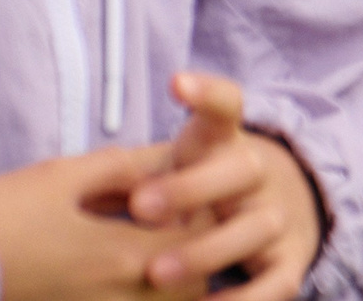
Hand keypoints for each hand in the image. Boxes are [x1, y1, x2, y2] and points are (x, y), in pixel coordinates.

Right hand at [0, 147, 200, 300]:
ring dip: (178, 280)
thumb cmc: (6, 212)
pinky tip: (137, 272)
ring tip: (164, 248)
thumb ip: (127, 167)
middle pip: (194, 284)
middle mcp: (118, 294)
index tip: (198, 195)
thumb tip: (171, 158)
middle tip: (187, 224)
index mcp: (120, 254)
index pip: (200, 240)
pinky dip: (148, 296)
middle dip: (201, 252)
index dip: (207, 214)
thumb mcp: (68, 175)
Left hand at [127, 74, 323, 300]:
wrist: (280, 208)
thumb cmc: (203, 188)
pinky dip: (243, 300)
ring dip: (207, 249)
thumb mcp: (178, 165)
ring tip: (156, 272)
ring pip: (257, 226)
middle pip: (241, 168)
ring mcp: (280, 217)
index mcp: (228, 144)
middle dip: (190, 188)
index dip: (206, 93)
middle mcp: (262, 174)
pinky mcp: (291, 263)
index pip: (226, 105)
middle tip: (140, 207)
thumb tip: (71, 190)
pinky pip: (275, 285)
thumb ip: (136, 170)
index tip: (176, 84)